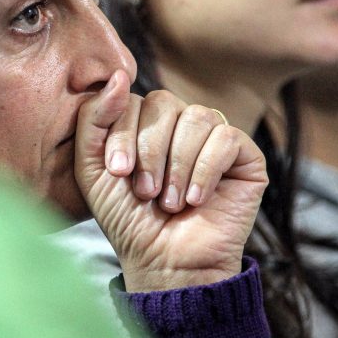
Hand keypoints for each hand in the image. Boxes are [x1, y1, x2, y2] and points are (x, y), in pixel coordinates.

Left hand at [75, 70, 267, 291]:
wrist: (164, 262)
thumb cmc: (128, 218)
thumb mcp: (92, 169)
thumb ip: (93, 119)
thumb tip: (119, 75)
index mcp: (144, 121)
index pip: (133, 99)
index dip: (123, 134)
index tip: (118, 173)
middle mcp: (180, 122)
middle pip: (165, 103)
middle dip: (151, 151)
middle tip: (146, 192)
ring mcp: (213, 136)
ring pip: (197, 117)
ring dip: (178, 165)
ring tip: (170, 202)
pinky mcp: (245, 155)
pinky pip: (226, 137)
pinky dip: (205, 171)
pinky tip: (195, 199)